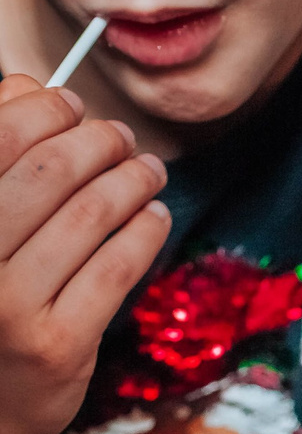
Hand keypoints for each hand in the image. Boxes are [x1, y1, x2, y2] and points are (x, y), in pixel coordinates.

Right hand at [0, 73, 169, 433]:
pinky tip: (154, 216)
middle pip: (48, 172)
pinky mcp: (56, 344)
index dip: (43, 110)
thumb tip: (31, 89)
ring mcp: (6, 304)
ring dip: (131, 181)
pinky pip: (116, 269)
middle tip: (119, 136)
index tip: (71, 104)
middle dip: (96, 142)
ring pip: (88, 217)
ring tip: (148, 169)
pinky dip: (144, 232)